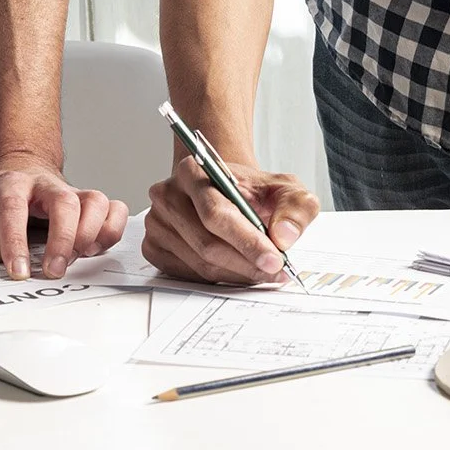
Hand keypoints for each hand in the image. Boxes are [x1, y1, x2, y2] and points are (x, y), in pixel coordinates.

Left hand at [0, 153, 129, 279]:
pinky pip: (115, 210)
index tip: (19, 271)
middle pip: (64, 202)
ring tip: (75, 259)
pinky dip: (111, 231)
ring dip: (89, 235)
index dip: (15, 241)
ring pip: (95, 202)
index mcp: (11, 185)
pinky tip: (93, 248)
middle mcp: (46, 185)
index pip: (13, 208)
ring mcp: (73, 192)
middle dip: (62, 240)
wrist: (23, 173)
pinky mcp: (92, 203)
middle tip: (54, 271)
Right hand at [143, 155, 319, 284]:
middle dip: (246, 263)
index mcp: (192, 171)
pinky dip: (218, 279)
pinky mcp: (154, 247)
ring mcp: (156, 223)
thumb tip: (284, 236)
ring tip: (261, 271)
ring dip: (236, 274)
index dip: (247, 240)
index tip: (275, 259)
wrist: (224, 192)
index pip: (216, 212)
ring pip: (200, 264)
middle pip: (206, 243)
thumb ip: (295, 207)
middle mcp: (167, 195)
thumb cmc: (250, 191)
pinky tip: (237, 270)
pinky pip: (188, 275)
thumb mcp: (283, 188)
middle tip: (275, 272)